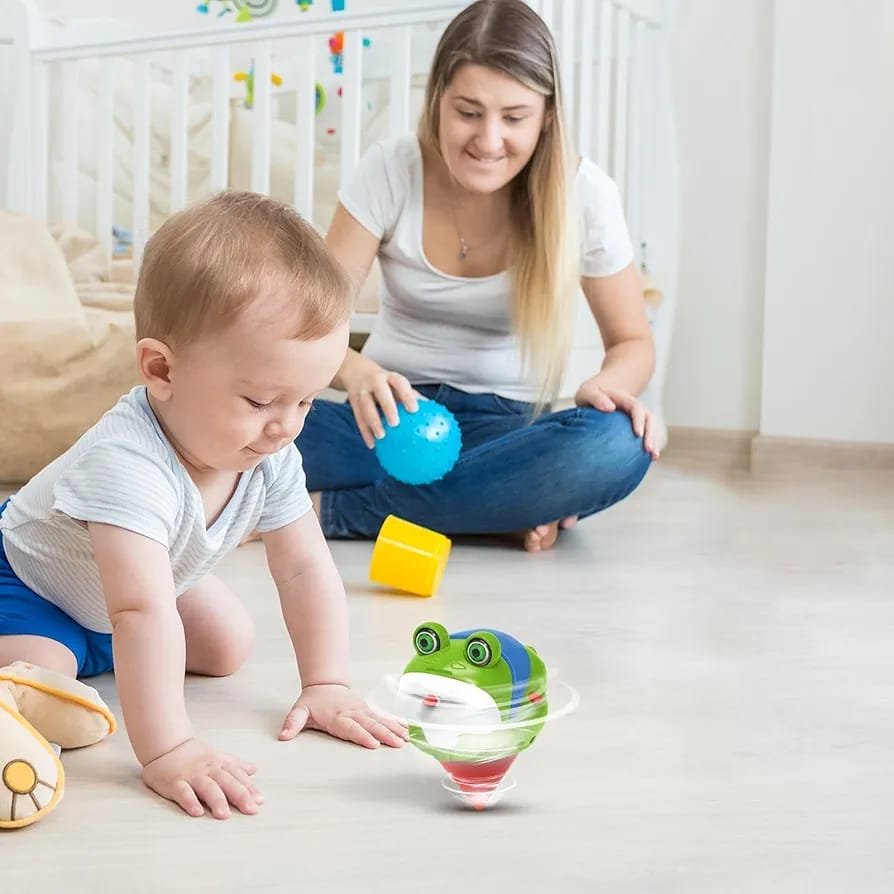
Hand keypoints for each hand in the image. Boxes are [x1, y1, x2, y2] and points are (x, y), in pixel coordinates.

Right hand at [141, 738, 262, 819]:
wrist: (166, 745)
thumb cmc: (194, 755)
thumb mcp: (217, 756)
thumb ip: (235, 764)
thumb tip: (254, 769)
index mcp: (219, 764)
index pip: (238, 776)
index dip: (249, 788)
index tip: (260, 801)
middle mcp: (208, 769)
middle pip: (227, 782)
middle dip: (240, 796)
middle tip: (251, 810)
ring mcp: (191, 776)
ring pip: (207, 787)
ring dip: (217, 800)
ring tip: (225, 815)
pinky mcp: (174, 782)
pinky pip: (183, 792)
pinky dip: (190, 801)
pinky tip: (196, 812)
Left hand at [279, 683, 408, 748]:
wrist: (325, 684)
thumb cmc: (313, 702)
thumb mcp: (299, 711)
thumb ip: (292, 723)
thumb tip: (283, 736)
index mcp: (337, 717)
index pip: (351, 728)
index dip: (362, 736)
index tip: (373, 744)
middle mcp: (352, 713)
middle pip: (370, 725)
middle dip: (385, 734)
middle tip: (397, 744)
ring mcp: (362, 711)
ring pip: (380, 720)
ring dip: (393, 729)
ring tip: (405, 739)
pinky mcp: (367, 710)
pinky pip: (383, 716)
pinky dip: (395, 722)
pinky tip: (406, 729)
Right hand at [342, 358, 419, 448]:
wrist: (357, 371)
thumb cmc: (386, 382)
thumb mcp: (397, 384)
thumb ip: (413, 396)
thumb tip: (434, 412)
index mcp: (390, 377)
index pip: (399, 383)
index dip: (407, 396)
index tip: (414, 410)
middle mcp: (375, 382)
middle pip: (381, 393)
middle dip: (388, 407)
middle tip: (395, 424)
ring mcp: (362, 392)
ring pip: (366, 406)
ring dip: (373, 422)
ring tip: (381, 436)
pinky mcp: (353, 402)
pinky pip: (358, 418)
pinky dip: (365, 432)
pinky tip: (372, 445)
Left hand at [574, 375, 659, 458]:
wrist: (594, 394)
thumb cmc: (589, 395)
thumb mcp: (588, 393)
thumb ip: (596, 398)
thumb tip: (610, 408)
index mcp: (624, 399)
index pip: (636, 408)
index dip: (639, 420)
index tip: (638, 434)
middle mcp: (634, 408)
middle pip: (648, 419)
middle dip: (651, 434)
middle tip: (649, 449)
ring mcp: (636, 417)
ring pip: (650, 428)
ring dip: (653, 442)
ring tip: (654, 457)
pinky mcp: (634, 426)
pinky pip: (644, 436)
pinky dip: (647, 446)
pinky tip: (648, 460)